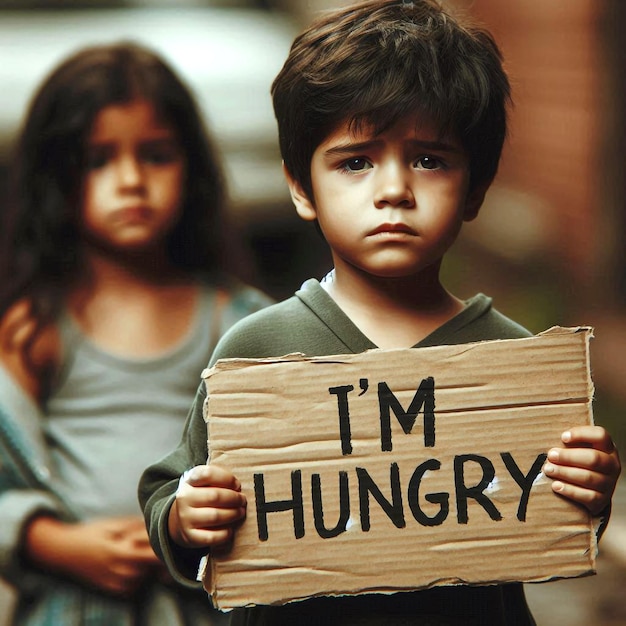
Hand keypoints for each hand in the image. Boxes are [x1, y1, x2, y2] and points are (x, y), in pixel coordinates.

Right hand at [25, 515, 160, 595]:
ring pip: (143, 579)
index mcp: (120, 550)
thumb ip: (134, 525)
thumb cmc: (90, 533)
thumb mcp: (112, 524)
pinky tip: (136, 568)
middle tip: (164, 550)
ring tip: (146, 556)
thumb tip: (154, 522)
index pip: (151, 555)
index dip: (164, 550)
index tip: (170, 542)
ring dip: (149, 569)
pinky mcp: (108, 588)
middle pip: (150, 569)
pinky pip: (132, 588)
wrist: (63, 551)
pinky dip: (138, 580)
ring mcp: (113, 581)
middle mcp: (118, 569)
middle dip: (159, 560)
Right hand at [168, 464, 246, 548]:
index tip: (237, 484)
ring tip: (240, 512)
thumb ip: (219, 479)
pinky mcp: (189, 536)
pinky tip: (230, 530)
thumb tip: (237, 487)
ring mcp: (185, 518)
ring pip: (215, 516)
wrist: (180, 518)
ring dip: (232, 514)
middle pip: (215, 496)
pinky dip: (225, 533)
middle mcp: (184, 498)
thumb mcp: (204, 482)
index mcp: (189, 480)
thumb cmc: (200, 496)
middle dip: (234, 498)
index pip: (208, 474)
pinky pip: (211, 537)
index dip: (227, 478)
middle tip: (242, 500)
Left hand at [543, 426, 620, 515]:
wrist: (590, 489)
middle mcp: (612, 465)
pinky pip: (588, 496)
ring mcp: (609, 483)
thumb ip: (569, 443)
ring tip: (548, 469)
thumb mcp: (578, 449)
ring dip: (565, 472)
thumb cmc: (579, 462)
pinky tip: (556, 486)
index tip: (563, 437)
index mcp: (607, 448)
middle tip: (550, 455)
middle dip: (568, 457)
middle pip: (593, 458)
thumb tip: (546, 437)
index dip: (581, 434)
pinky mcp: (602, 500)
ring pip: (588, 478)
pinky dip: (570, 491)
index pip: (600, 436)